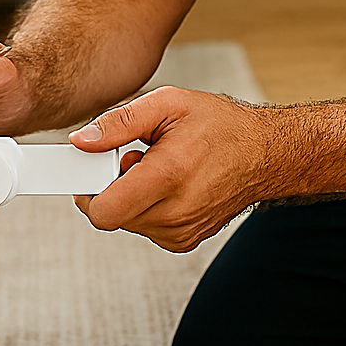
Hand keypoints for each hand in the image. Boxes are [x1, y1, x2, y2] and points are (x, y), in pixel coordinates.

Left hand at [69, 86, 273, 252]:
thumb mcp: (167, 104)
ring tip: (157, 168)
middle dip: (113, 185)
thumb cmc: (220, 126)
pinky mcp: (185, 241)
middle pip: (112, 214)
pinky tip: (168, 185)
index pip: (103, 211)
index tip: (95, 167)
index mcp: (169, 176)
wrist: (264, 154)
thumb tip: (81, 140)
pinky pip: (146, 227)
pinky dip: (147, 207)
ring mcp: (182, 232)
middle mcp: (176, 212)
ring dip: (131, 196)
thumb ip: (119, 122)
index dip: (89, 188)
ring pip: (128, 221)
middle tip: (137, 158)